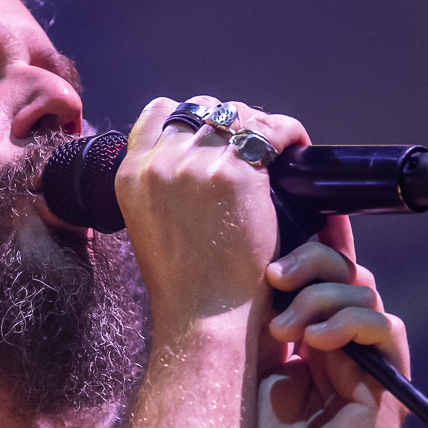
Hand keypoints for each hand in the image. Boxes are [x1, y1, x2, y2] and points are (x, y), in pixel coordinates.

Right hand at [114, 97, 310, 332]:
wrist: (206, 320)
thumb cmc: (188, 288)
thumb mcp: (154, 228)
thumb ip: (164, 188)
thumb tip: (194, 163)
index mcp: (130, 175)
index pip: (160, 113)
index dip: (194, 119)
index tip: (218, 137)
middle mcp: (157, 163)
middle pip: (201, 107)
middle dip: (230, 121)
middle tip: (255, 146)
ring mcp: (194, 164)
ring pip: (236, 113)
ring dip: (260, 127)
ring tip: (278, 148)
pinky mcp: (234, 173)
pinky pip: (271, 131)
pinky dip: (289, 135)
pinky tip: (297, 150)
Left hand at [254, 231, 410, 427]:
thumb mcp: (253, 376)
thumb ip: (260, 327)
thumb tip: (249, 273)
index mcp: (318, 339)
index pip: (327, 275)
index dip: (317, 241)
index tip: (287, 217)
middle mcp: (349, 347)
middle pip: (347, 271)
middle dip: (311, 260)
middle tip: (274, 277)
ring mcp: (371, 365)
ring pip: (366, 293)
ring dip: (324, 296)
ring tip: (287, 328)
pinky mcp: (388, 388)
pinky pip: (386, 330)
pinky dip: (352, 323)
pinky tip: (316, 341)